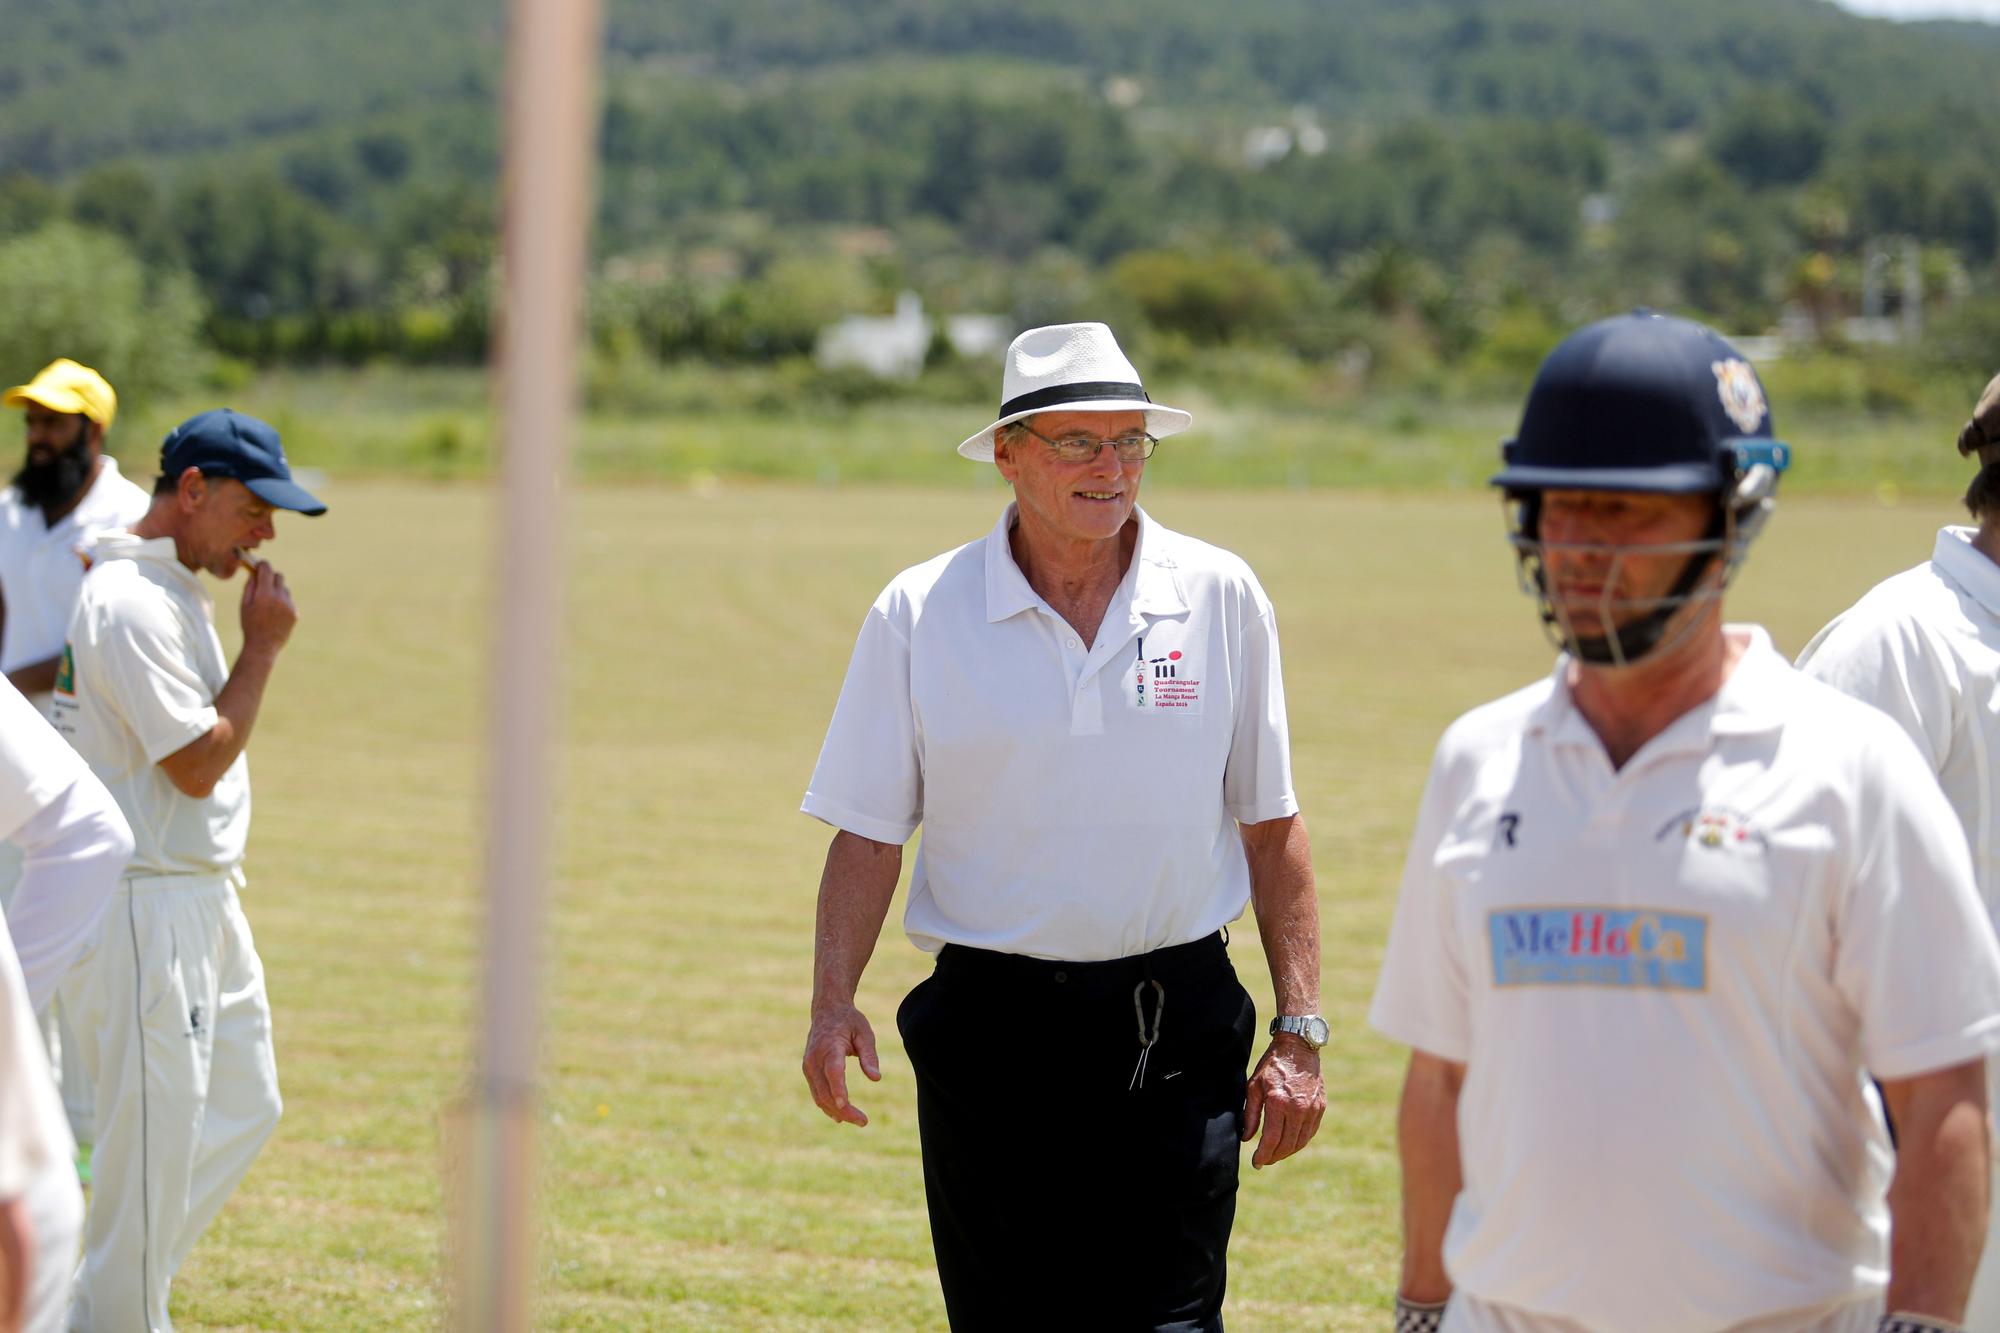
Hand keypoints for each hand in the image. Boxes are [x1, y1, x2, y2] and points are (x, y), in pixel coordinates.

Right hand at [239, 558, 296, 655]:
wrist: (263, 646)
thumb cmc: (249, 625)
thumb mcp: (244, 605)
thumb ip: (249, 587)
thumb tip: (254, 573)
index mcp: (264, 594)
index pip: (267, 569)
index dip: (262, 565)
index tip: (259, 566)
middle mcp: (279, 598)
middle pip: (278, 576)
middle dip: (270, 577)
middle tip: (263, 583)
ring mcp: (289, 606)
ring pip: (285, 589)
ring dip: (277, 591)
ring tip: (268, 604)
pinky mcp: (295, 613)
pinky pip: (289, 601)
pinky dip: (283, 603)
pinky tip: (275, 614)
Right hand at [802, 1001, 880, 1126]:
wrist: (826, 1010)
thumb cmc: (849, 1021)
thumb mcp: (865, 1033)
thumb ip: (870, 1055)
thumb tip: (876, 1079)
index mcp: (830, 1046)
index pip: (833, 1071)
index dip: (838, 1088)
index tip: (845, 1105)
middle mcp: (814, 1058)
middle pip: (826, 1090)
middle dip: (844, 1110)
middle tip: (864, 1122)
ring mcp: (808, 1066)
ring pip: (820, 1096)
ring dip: (836, 1112)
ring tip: (858, 1120)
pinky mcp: (808, 1071)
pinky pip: (817, 1093)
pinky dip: (828, 1106)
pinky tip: (841, 1115)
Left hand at [1242, 1035, 1324, 1167]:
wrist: (1298, 1047)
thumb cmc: (1272, 1065)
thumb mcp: (1254, 1086)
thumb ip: (1251, 1114)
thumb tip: (1247, 1139)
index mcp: (1278, 1103)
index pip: (1271, 1140)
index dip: (1263, 1155)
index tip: (1256, 1162)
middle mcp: (1298, 1109)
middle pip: (1287, 1145)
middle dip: (1274, 1157)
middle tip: (1264, 1161)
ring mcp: (1312, 1109)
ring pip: (1300, 1142)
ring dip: (1287, 1152)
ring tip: (1275, 1154)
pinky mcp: (1320, 1107)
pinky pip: (1310, 1132)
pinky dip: (1299, 1141)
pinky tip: (1290, 1143)